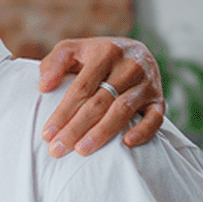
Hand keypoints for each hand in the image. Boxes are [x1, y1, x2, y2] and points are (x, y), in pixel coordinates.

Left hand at [37, 36, 165, 156]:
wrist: (134, 53)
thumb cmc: (95, 56)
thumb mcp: (72, 50)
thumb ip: (55, 64)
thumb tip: (44, 87)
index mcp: (106, 51)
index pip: (81, 87)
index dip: (63, 112)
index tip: (47, 134)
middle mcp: (129, 65)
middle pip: (99, 102)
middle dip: (76, 128)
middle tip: (57, 149)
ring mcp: (147, 83)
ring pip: (123, 110)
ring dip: (102, 132)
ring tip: (82, 150)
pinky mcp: (158, 99)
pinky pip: (155, 118)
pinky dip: (143, 131)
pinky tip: (126, 143)